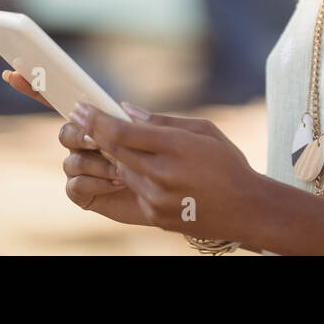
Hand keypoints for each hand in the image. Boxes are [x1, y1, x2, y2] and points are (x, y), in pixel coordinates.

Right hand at [1, 70, 147, 224]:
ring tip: (123, 170)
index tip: (13, 72)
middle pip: (65, 132)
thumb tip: (121, 106)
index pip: (63, 101)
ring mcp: (80, 168)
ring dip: (97, 163)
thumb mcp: (156, 135)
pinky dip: (96, 183)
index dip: (37, 87)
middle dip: (80, 136)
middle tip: (99, 141)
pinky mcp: (82, 192)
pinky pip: (75, 185)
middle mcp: (83, 142)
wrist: (168, 197)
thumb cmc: (162, 162)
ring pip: (71, 160)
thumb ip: (140, 122)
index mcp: (97, 121)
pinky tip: (117, 183)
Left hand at [69, 101, 264, 244]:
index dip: (96, 119)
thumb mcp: (203, 130)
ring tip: (118, 144)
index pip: (122, 132)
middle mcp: (162, 173)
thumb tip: (127, 111)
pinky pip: (133, 190)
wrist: (244, 207)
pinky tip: (143, 169)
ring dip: (116, 156)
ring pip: (120, 170)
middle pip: (113, 151)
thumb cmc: (226, 163)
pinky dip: (132, 177)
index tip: (80, 108)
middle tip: (79, 119)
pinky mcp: (154, 215)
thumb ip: (162, 121)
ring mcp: (156, 198)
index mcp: (175, 146)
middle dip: (93, 133)